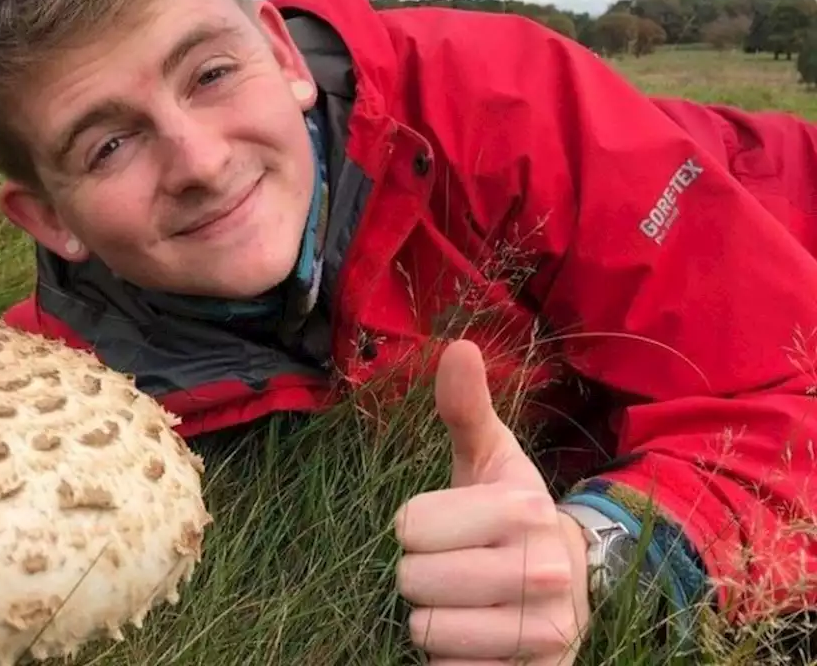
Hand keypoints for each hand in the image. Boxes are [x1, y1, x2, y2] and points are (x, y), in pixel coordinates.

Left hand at [393, 339, 592, 664]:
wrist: (571, 586)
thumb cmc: (509, 515)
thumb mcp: (488, 460)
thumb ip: (465, 409)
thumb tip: (458, 346)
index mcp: (525, 508)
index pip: (408, 526)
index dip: (415, 529)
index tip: (447, 527)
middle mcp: (545, 571)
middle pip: (414, 580)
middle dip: (420, 576)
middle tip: (454, 568)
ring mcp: (546, 633)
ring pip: (426, 632)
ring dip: (432, 622)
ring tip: (466, 604)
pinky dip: (450, 662)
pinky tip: (477, 641)